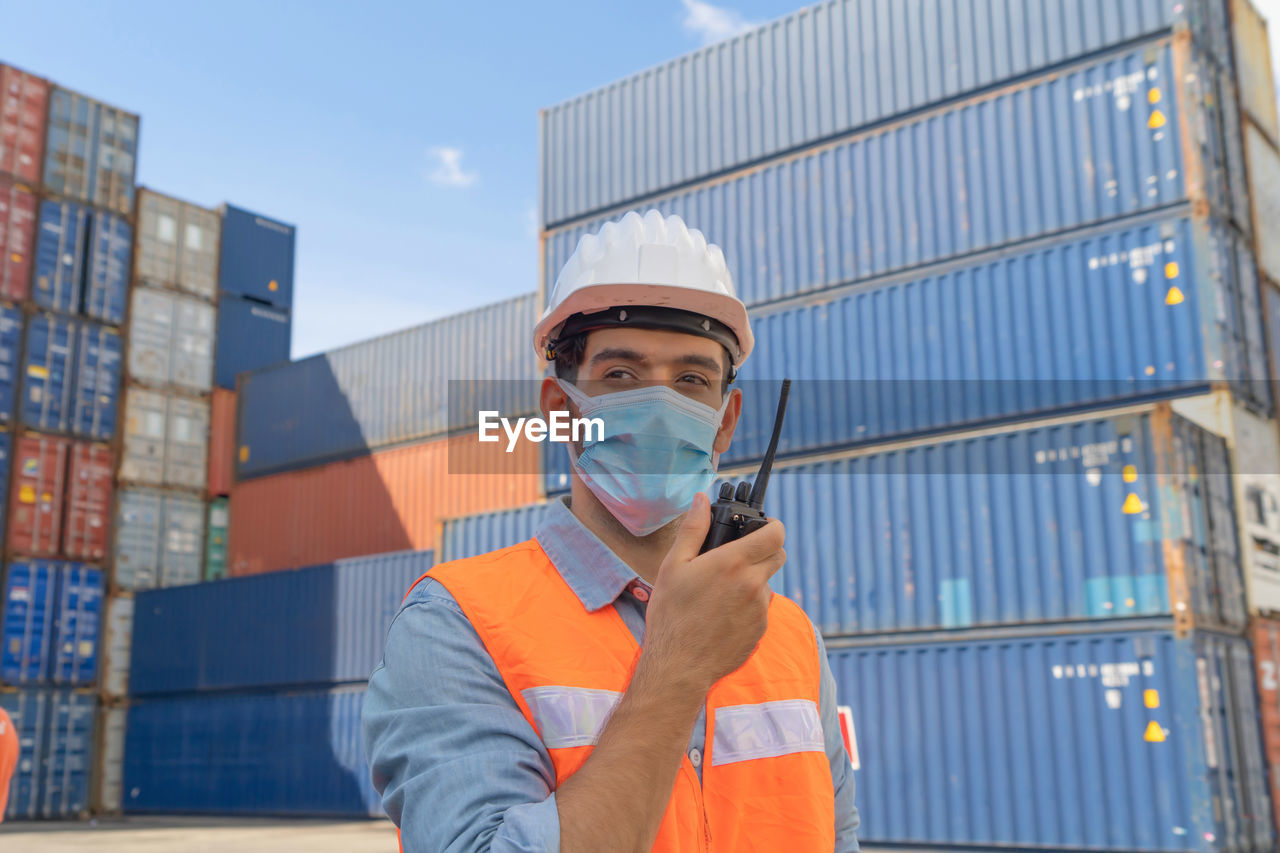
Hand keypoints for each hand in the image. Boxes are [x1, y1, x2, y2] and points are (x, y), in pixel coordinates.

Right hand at [642, 492, 786, 695]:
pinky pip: (760, 608)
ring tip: (721, 591)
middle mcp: (753, 585)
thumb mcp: (673, 565)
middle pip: (778, 556)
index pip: (775, 533)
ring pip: (766, 583)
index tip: (763, 525)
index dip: (773, 525)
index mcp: (733, 563)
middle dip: (765, 549)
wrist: (679, 665)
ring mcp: (760, 610)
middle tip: (741, 554)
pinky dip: (748, 605)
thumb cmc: (671, 615)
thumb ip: (693, 529)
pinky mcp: (760, 630)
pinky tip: (722, 614)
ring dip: (753, 580)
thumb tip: (701, 500)